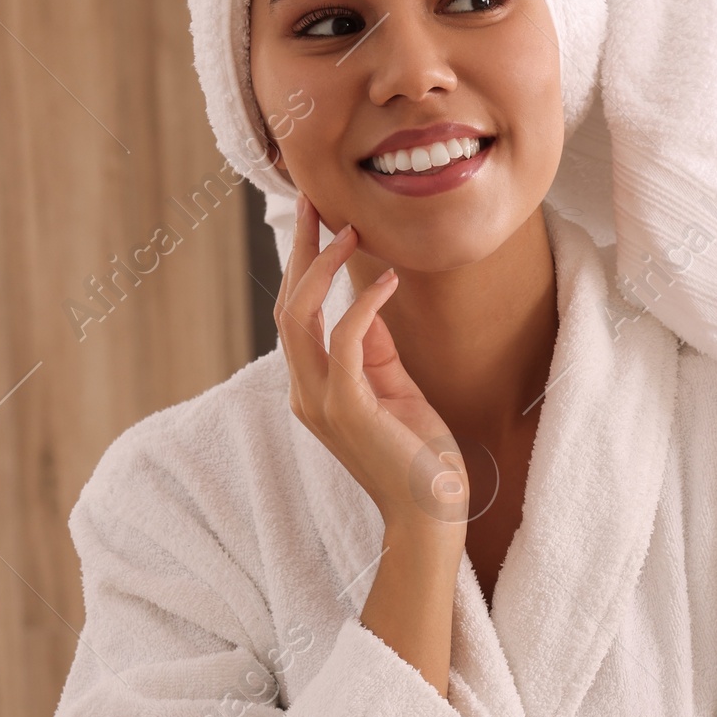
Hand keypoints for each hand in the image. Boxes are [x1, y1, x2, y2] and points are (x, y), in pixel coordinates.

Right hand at [276, 195, 466, 689]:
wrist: (431, 516)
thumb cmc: (421, 459)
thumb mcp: (397, 392)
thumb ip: (376, 350)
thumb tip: (366, 299)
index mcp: (313, 388)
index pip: (296, 314)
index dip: (304, 263)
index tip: (320, 219)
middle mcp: (305, 392)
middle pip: (286, 304)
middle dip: (301, 250)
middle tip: (316, 199)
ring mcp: (321, 401)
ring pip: (299, 317)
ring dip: (322, 268)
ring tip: (350, 230)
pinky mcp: (349, 409)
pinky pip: (344, 341)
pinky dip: (361, 303)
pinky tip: (386, 278)